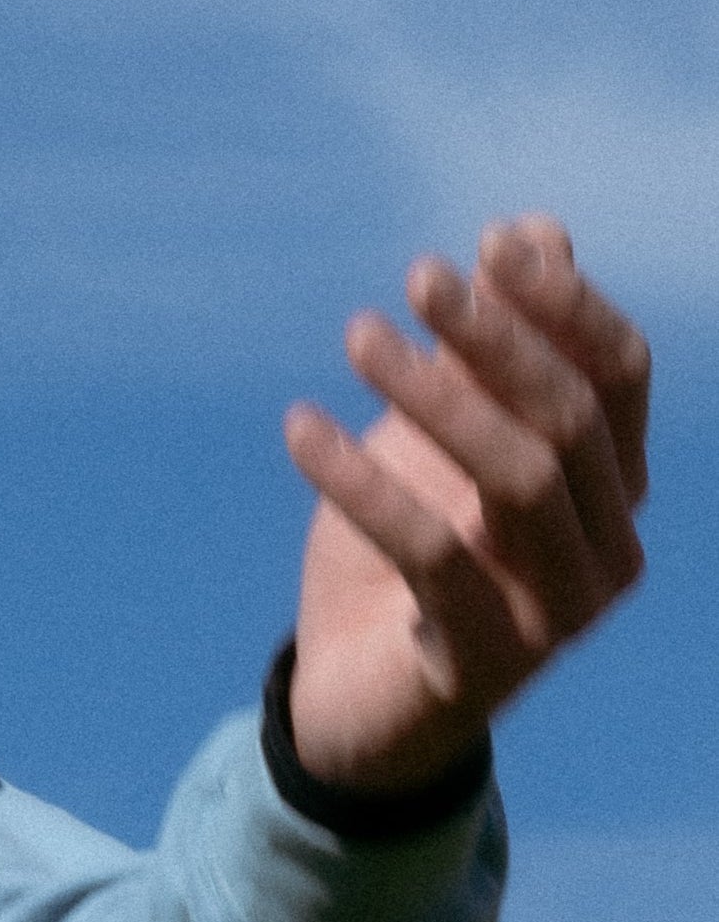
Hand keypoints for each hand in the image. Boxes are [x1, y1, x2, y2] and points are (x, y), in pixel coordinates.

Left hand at [280, 217, 648, 795]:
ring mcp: (558, 613)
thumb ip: (490, 345)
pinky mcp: (486, 661)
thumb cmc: (411, 540)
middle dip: (496, 338)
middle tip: (418, 275)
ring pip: (515, 479)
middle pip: (569, 419)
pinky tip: (299, 426)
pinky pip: (430, 553)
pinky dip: (362, 482)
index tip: (492, 242)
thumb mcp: (442, 431)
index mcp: (611, 486)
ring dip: (434, 396)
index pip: (620, 376)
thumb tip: (534, 230)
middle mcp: (608, 550)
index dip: (565, 304)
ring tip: (356, 332)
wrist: (354, 692)